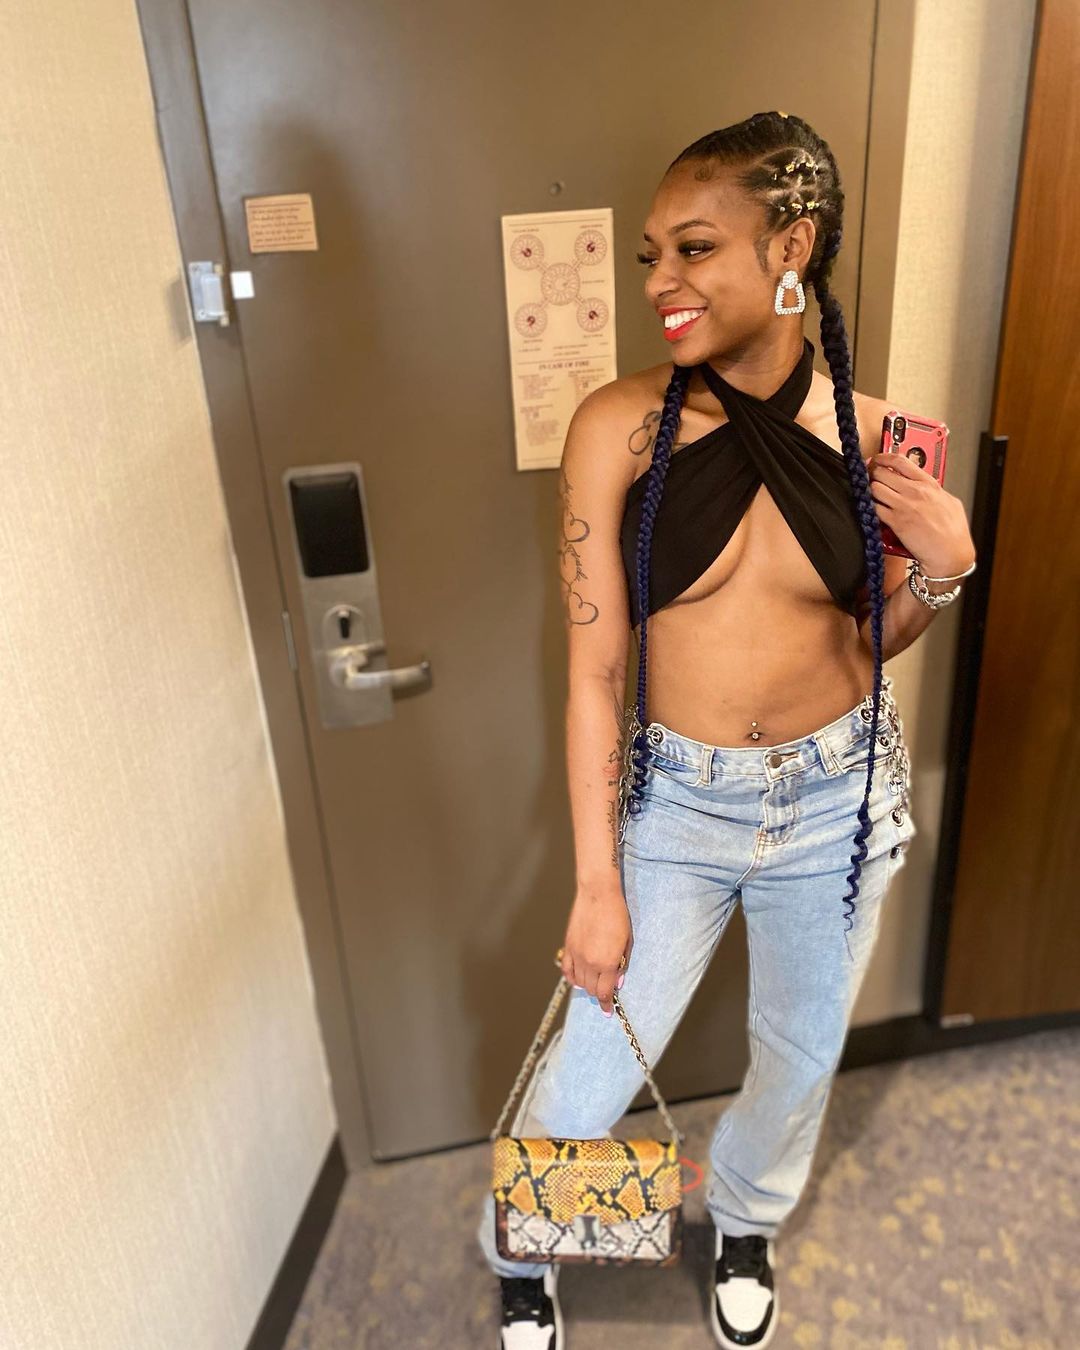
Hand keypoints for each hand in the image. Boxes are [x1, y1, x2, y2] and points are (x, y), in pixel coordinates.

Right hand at [559, 885, 632, 1016]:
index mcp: (607, 962)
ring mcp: (576, 954)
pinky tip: (577, 979)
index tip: (607, 1010)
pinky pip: (567, 970)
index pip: (604, 992)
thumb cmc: (617, 915)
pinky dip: (572, 978)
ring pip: (578, 982)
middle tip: (605, 992)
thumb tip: (618, 981)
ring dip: (587, 986)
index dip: (606, 1004)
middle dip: (599, 994)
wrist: (598, 895)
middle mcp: (589, 962)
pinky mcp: (568, 946)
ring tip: (594, 983)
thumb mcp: (627, 941)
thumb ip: (622, 964)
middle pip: (591, 989)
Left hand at [867, 452, 975, 573]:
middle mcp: (915, 492)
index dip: (884, 458)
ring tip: (872, 495)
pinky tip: (873, 510)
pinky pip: (874, 509)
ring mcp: (903, 506)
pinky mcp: (895, 522)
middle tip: (870, 478)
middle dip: (873, 474)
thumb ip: (934, 491)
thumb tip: (926, 487)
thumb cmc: (954, 533)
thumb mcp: (949, 502)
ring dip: (870, 491)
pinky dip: (870, 508)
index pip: (901, 461)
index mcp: (929, 484)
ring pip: (875, 488)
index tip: (878, 459)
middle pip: (882, 473)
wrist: (950, 554)